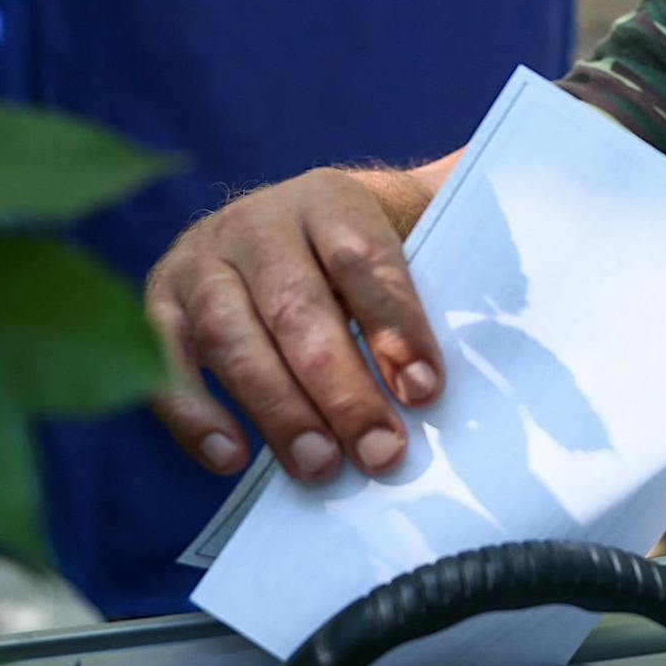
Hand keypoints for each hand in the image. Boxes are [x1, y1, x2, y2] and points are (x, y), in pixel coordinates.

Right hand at [144, 167, 444, 481]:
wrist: (298, 224)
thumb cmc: (370, 255)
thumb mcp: (416, 236)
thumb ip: (453, 272)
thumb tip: (505, 317)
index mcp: (330, 199)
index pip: (362, 259)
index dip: (395, 326)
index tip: (424, 390)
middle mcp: (256, 222)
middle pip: (297, 307)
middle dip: (341, 388)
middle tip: (380, 451)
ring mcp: (200, 261)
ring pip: (232, 336)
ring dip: (278, 409)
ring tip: (320, 465)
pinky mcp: (160, 304)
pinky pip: (166, 361)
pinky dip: (194, 413)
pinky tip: (231, 459)